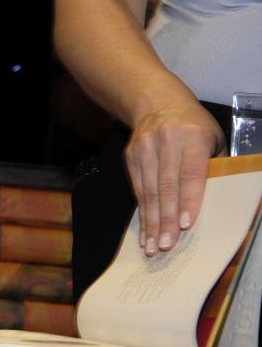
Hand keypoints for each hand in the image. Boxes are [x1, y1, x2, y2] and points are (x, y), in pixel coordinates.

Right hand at [125, 100, 223, 255]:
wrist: (156, 101)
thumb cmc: (192, 125)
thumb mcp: (212, 138)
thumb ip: (214, 167)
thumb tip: (217, 202)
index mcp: (192, 137)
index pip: (190, 173)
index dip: (188, 200)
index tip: (185, 224)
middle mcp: (166, 142)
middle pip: (165, 186)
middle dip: (165, 219)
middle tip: (166, 245)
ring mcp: (144, 149)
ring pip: (148, 191)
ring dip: (150, 221)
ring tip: (152, 245)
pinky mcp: (130, 157)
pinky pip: (137, 189)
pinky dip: (141, 212)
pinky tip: (144, 230)